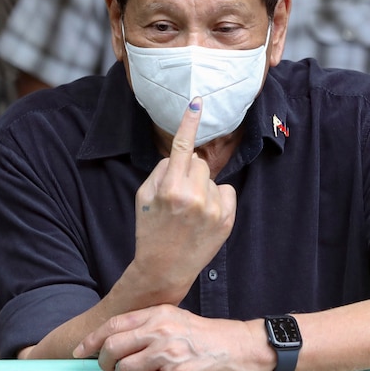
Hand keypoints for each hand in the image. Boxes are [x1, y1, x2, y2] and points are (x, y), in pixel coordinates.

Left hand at [74, 304, 264, 370]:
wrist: (237, 348)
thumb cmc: (204, 335)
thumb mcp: (175, 317)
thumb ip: (147, 324)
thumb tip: (115, 337)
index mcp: (158, 314)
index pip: (113, 325)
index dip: (91, 340)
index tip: (79, 351)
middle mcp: (160, 331)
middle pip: (113, 348)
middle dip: (103, 362)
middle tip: (107, 369)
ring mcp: (168, 354)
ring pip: (124, 370)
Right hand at [130, 97, 236, 298]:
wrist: (164, 268)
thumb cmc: (150, 229)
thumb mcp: (143, 197)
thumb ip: (160, 171)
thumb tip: (181, 155)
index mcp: (169, 188)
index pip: (181, 147)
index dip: (189, 122)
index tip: (196, 101)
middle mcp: (193, 197)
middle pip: (198, 162)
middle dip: (189, 172)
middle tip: (179, 196)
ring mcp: (212, 209)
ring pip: (211, 178)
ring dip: (203, 187)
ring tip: (190, 212)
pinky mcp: (227, 220)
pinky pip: (226, 192)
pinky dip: (217, 200)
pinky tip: (205, 217)